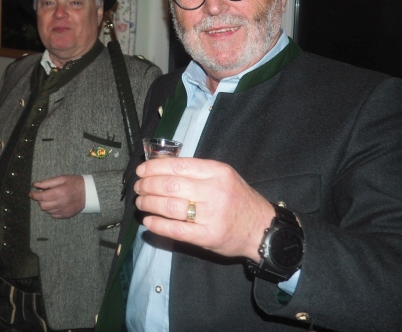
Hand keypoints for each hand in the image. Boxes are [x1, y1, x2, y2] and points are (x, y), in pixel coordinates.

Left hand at [30, 175, 84, 218]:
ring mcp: (63, 211)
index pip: (41, 196)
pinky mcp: (66, 215)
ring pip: (47, 211)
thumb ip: (47, 182)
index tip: (31, 193)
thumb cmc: (75, 183)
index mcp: (59, 193)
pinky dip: (51, 210)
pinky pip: (53, 215)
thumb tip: (35, 185)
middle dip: (40, 200)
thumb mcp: (62, 178)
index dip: (34, 195)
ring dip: (45, 205)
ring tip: (50, 198)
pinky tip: (55, 204)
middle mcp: (61, 203)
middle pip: (43, 205)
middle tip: (42, 194)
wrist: (89, 192)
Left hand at [133, 158, 273, 260]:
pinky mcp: (208, 236)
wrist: (262, 228)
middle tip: (138, 187)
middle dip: (148, 185)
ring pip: (170, 206)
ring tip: (140, 202)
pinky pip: (176, 230)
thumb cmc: (238, 199)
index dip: (154, 168)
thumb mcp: (223, 176)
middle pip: (170, 185)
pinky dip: (158, 225)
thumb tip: (159, 165)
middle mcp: (214, 191)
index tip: (142, 171)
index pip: (178, 166)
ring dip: (149, 203)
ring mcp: (212, 215)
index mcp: (217, 172)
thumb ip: (195, 171)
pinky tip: (148, 221)